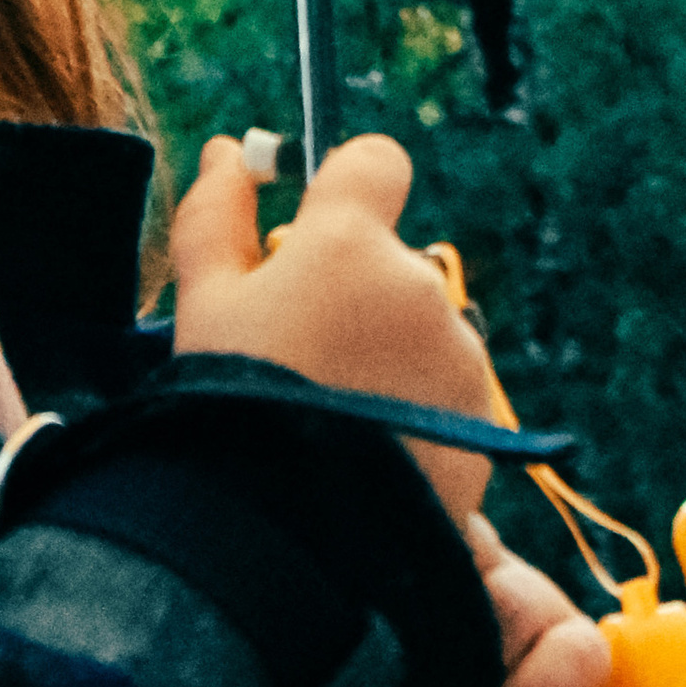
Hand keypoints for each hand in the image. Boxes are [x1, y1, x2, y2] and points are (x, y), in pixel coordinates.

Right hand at [168, 132, 502, 525]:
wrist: (288, 533)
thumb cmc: (232, 403)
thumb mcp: (203, 302)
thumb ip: (218, 213)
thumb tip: (231, 153)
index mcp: (350, 241)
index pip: (377, 162)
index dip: (346, 186)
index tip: (314, 228)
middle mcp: (419, 284)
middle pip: (391, 262)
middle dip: (354, 293)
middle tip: (298, 357)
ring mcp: (459, 355)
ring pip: (421, 330)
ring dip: (386, 356)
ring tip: (330, 419)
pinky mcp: (481, 421)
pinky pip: (444, 394)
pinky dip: (412, 411)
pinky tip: (365, 455)